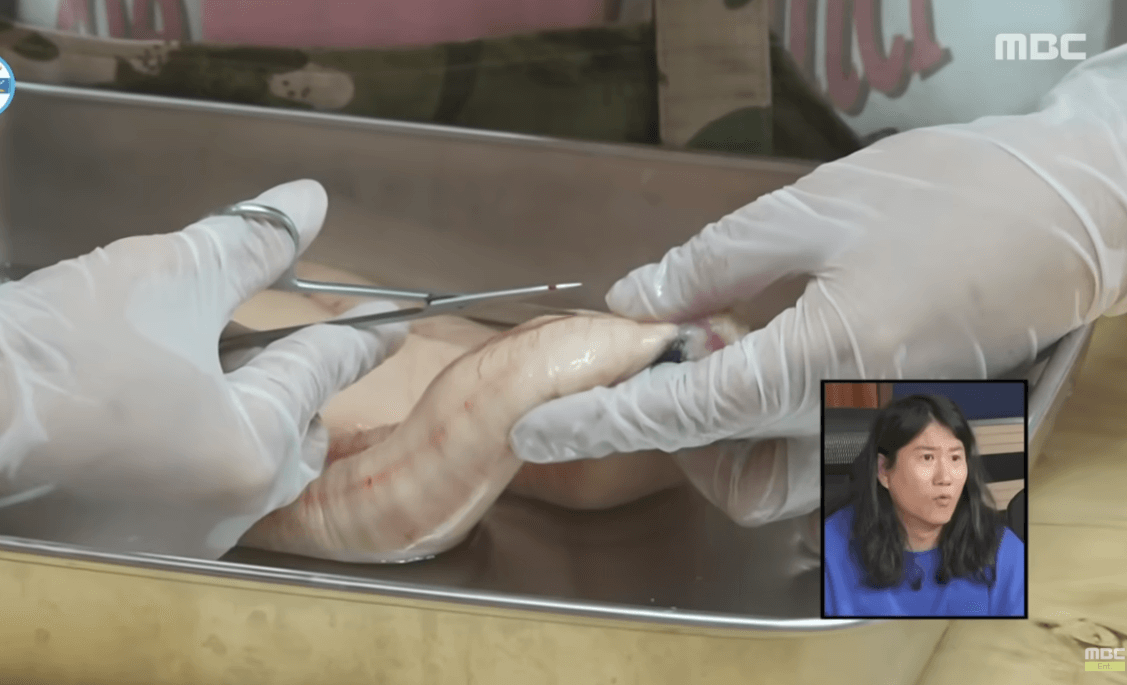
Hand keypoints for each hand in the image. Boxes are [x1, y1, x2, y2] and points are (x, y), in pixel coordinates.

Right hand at [0, 180, 406, 557]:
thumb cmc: (57, 346)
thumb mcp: (166, 275)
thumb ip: (249, 241)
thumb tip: (308, 202)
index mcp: (250, 449)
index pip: (320, 375)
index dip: (357, 338)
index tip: (388, 330)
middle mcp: (225, 513)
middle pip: (294, 444)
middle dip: (308, 400)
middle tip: (308, 363)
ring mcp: (172, 542)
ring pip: (248, 481)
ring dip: (257, 432)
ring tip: (243, 391)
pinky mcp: (124, 550)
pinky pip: (195, 501)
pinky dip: (204, 461)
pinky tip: (178, 432)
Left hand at [510, 45, 1126, 524]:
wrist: (1076, 206)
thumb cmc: (950, 193)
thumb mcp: (811, 210)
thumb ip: (713, 263)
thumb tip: (640, 299)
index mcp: (825, 363)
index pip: (684, 413)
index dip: (601, 421)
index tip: (539, 429)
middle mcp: (858, 422)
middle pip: (730, 475)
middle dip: (676, 435)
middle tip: (660, 359)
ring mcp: (892, 436)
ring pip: (779, 480)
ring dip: (726, 438)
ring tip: (723, 349)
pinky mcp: (912, 428)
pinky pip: (824, 460)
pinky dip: (777, 428)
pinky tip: (776, 355)